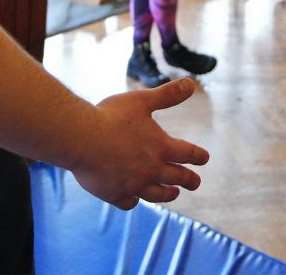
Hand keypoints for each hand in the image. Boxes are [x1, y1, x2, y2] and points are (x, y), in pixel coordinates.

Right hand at [72, 79, 209, 208]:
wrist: (81, 139)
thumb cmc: (111, 116)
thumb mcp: (142, 100)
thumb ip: (167, 95)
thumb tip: (191, 84)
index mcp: (161, 147)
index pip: (188, 154)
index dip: (199, 156)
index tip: (204, 158)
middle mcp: (151, 170)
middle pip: (177, 178)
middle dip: (189, 180)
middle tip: (195, 183)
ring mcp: (133, 185)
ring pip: (157, 194)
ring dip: (167, 194)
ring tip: (172, 193)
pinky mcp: (115, 194)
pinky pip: (130, 202)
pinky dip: (135, 200)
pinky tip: (134, 198)